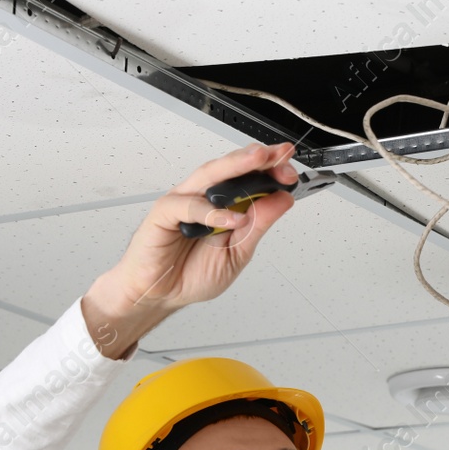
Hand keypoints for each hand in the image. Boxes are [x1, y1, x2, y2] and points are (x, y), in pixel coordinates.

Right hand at [83, 142, 298, 356]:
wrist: (158, 295)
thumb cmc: (190, 273)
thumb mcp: (238, 252)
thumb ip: (258, 225)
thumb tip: (283, 200)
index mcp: (224, 205)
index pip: (249, 178)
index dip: (270, 170)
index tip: (290, 170)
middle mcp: (204, 198)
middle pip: (231, 168)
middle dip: (257, 159)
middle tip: (278, 154)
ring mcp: (184, 202)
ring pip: (209, 175)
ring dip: (235, 166)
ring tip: (258, 162)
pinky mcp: (164, 213)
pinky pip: (188, 206)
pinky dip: (211, 211)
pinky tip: (230, 218)